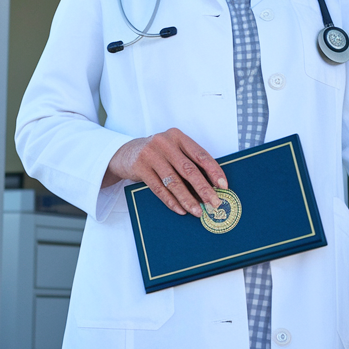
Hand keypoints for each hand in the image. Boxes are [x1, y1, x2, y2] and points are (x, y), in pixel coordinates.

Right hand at [103, 128, 225, 216]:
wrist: (124, 153)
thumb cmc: (157, 154)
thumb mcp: (172, 150)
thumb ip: (188, 161)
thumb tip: (212, 186)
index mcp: (177, 136)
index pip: (200, 155)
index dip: (214, 171)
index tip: (223, 186)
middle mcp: (164, 142)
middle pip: (188, 169)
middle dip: (204, 189)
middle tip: (215, 203)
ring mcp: (150, 154)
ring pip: (174, 181)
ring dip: (188, 199)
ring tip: (198, 211)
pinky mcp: (139, 167)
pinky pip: (158, 188)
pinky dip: (171, 201)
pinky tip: (180, 210)